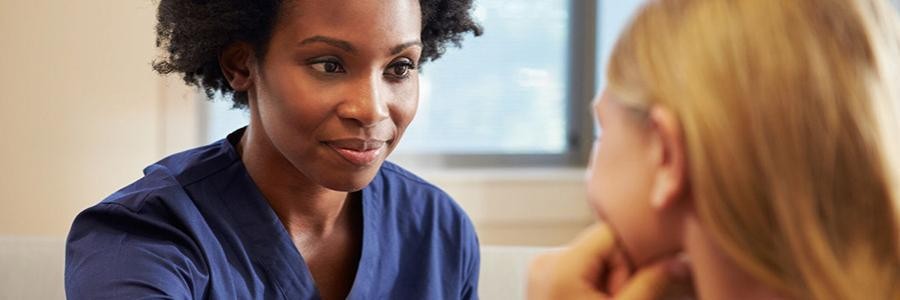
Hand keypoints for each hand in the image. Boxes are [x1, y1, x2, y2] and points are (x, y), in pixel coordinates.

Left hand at [527, 224, 693, 299]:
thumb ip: (653, 284)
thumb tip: (680, 261)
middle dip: (621, 274)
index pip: (612, 233)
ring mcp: (542, 273)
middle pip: (603, 247)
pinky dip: (595, 290)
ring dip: (610, 284)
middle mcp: (546, 261)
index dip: (634, 256)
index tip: (636, 286)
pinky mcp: (545, 285)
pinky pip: (582, 274)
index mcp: (560, 264)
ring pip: (596, 262)